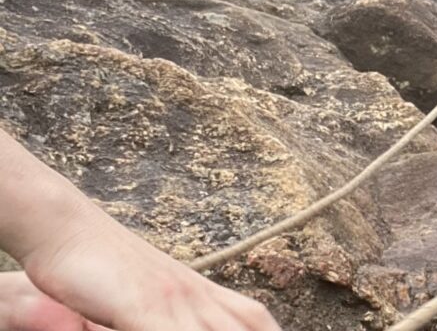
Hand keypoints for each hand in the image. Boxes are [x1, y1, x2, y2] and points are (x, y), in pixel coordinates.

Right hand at [18, 200, 279, 330]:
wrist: (69, 229)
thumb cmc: (102, 270)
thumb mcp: (146, 301)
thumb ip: (169, 317)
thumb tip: (190, 321)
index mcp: (198, 293)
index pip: (254, 319)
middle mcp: (194, 294)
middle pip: (246, 327)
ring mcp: (173, 298)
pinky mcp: (145, 303)